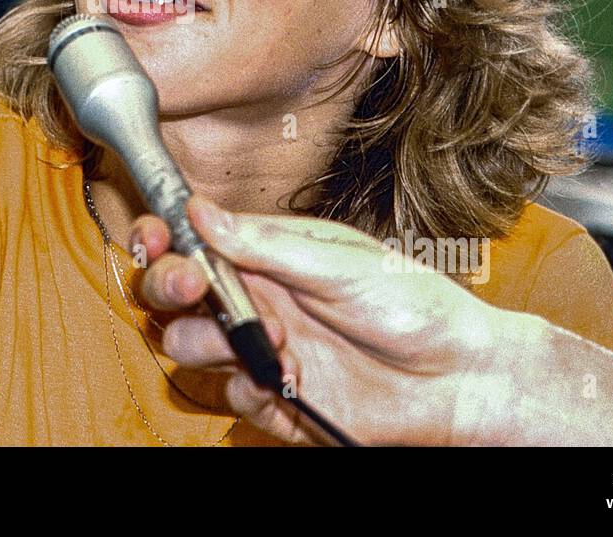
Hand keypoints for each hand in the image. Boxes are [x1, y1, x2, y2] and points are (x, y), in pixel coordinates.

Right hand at [132, 197, 543, 445]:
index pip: (192, 242)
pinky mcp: (276, 400)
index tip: (154, 235)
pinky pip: (230, 395)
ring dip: (213, 339)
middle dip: (167, 284)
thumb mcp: (339, 259)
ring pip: (187, 346)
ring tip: (272, 336)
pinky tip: (293, 375)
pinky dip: (252, 384)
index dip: (161, 237)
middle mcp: (256, 301)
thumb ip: (264, 242)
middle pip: (172, 296)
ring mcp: (262, 351)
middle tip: (193, 284)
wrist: (458, 376)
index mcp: (265, 256)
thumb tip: (200, 211)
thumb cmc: (413, 303)